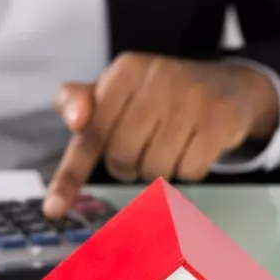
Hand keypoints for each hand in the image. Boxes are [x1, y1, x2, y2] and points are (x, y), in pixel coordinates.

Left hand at [42, 53, 278, 217]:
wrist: (226, 85)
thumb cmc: (157, 95)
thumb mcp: (114, 91)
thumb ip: (78, 103)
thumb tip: (73, 118)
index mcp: (125, 70)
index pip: (90, 133)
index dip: (71, 175)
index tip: (53, 209)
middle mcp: (158, 76)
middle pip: (121, 156)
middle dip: (126, 165)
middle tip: (139, 150)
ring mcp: (192, 97)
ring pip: (154, 168)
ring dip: (157, 169)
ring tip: (167, 145)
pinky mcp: (220, 119)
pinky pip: (188, 171)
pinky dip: (187, 170)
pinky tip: (193, 147)